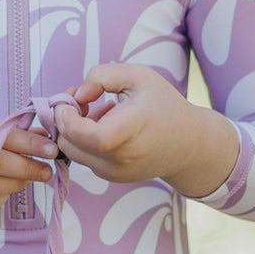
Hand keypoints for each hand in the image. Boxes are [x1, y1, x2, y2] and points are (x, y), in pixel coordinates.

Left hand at [55, 63, 238, 196]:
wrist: (189, 145)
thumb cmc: (164, 106)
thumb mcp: (138, 76)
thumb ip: (102, 76)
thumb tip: (77, 94)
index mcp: (130, 130)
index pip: (89, 136)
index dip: (68, 118)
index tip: (70, 98)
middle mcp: (121, 158)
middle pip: (71, 143)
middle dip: (65, 118)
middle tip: (82, 97)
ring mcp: (115, 172)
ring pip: (73, 151)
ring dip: (75, 128)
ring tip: (102, 109)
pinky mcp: (112, 177)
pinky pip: (84, 157)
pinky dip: (85, 140)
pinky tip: (108, 124)